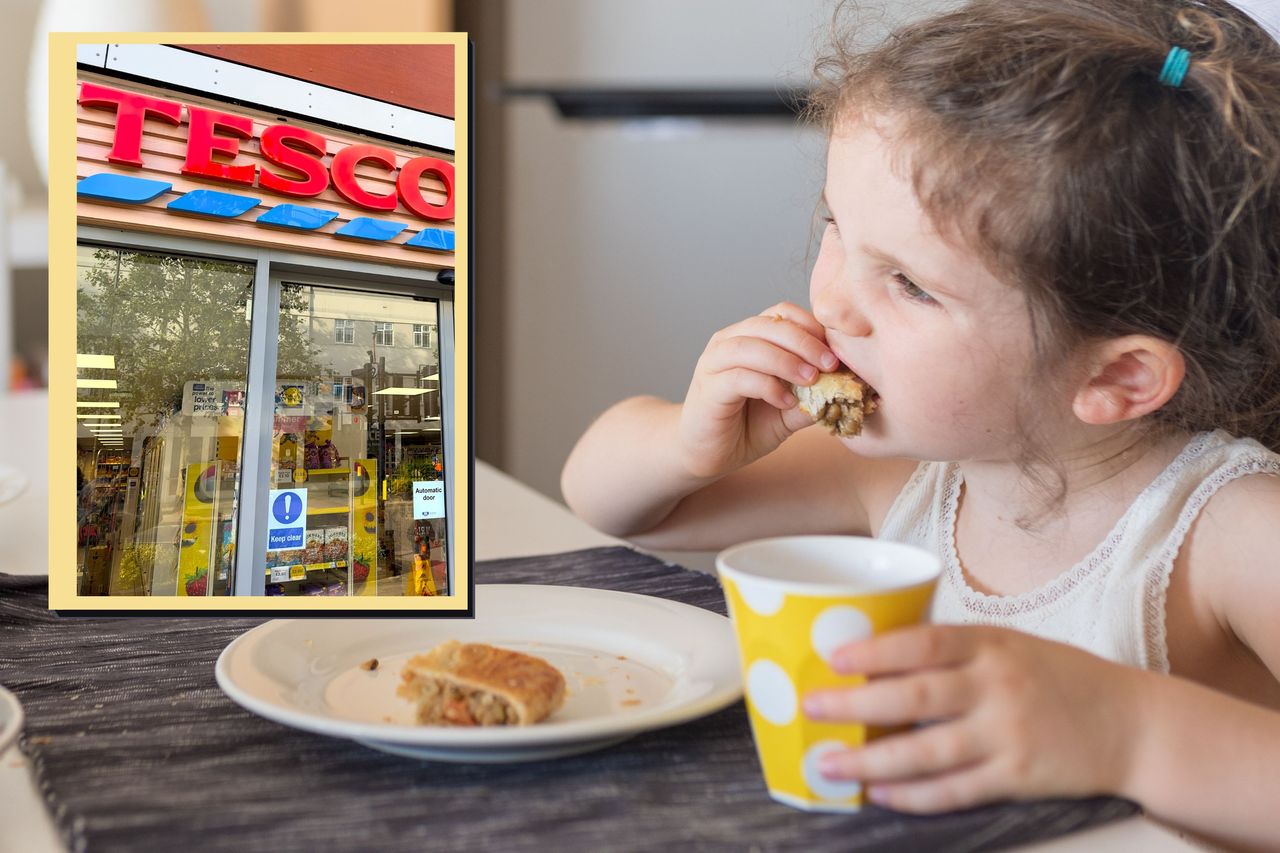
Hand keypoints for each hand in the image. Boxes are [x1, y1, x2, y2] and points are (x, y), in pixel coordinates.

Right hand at [677, 301, 838, 478]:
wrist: (707, 455)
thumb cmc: (747, 426)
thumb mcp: (790, 409)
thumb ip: (814, 395)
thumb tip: (850, 387)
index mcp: (750, 337)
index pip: (784, 313)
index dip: (813, 326)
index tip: (838, 351)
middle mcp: (729, 341)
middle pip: (770, 323)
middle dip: (806, 342)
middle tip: (831, 364)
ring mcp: (714, 363)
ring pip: (752, 346)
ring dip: (787, 360)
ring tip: (812, 381)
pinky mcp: (708, 388)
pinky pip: (739, 377)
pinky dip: (768, 386)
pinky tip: (786, 401)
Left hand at [802, 625, 1142, 811]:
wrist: (1133, 723)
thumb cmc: (1059, 676)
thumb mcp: (1009, 643)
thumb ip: (953, 651)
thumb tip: (874, 660)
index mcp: (991, 644)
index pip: (922, 642)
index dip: (873, 651)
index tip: (832, 659)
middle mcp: (998, 687)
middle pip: (914, 698)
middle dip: (854, 706)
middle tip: (813, 708)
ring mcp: (1009, 736)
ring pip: (925, 753)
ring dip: (870, 760)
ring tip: (829, 762)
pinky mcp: (1019, 779)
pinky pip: (954, 790)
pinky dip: (912, 796)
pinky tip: (879, 793)